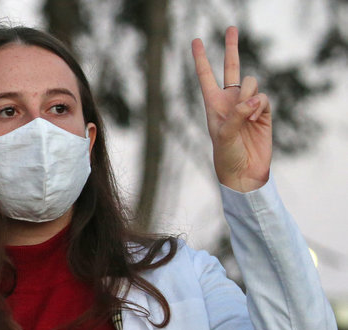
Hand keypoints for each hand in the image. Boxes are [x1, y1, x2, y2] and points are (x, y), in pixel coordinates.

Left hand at [192, 26, 271, 192]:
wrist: (245, 173)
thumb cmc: (226, 156)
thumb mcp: (224, 135)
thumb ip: (237, 115)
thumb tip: (255, 100)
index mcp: (213, 104)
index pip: (206, 77)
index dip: (201, 59)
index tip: (195, 41)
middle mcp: (230, 101)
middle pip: (231, 68)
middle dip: (231, 48)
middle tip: (231, 27)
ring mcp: (248, 105)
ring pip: (252, 83)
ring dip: (250, 95)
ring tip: (247, 113)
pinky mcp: (263, 112)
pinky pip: (264, 98)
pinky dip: (260, 106)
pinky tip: (256, 120)